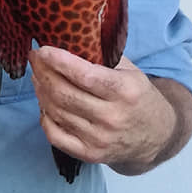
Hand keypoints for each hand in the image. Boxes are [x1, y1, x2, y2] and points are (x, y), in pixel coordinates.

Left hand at [29, 46, 178, 172]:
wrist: (156, 137)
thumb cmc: (138, 97)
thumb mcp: (130, 71)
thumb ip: (103, 56)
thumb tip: (67, 38)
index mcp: (125, 91)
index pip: (84, 75)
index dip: (59, 61)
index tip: (42, 50)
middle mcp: (112, 117)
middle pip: (64, 93)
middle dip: (42, 72)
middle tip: (35, 59)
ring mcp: (100, 138)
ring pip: (56, 111)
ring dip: (40, 90)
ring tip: (38, 76)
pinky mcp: (89, 154)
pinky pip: (54, 134)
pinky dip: (44, 116)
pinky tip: (44, 102)